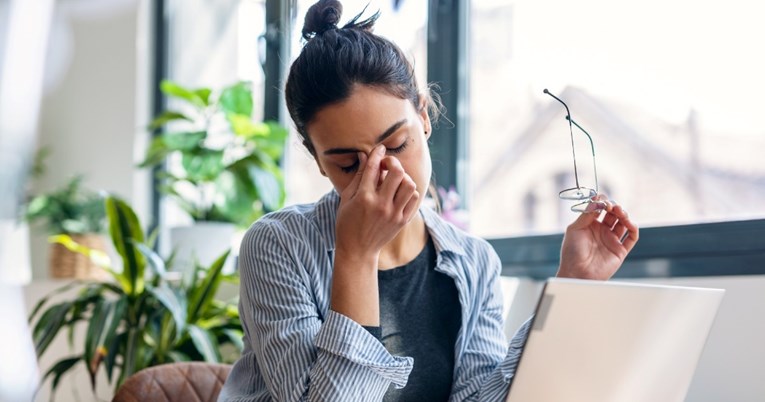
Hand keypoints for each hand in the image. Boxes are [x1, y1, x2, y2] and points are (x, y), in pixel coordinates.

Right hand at [334, 145, 419, 261]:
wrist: (358, 250)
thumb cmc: (347, 223)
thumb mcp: (346, 199)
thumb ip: (357, 176)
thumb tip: (364, 155)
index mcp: (364, 197)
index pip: (374, 167)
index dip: (377, 153)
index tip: (379, 148)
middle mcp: (381, 204)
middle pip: (397, 172)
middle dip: (392, 162)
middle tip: (387, 165)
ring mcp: (394, 214)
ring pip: (409, 184)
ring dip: (403, 177)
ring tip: (394, 180)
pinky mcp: (402, 221)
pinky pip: (414, 198)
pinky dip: (409, 191)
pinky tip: (399, 192)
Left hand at [557, 194, 638, 279]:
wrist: (576, 272)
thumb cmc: (571, 252)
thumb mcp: (575, 229)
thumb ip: (586, 214)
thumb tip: (596, 199)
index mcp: (590, 224)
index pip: (600, 208)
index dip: (602, 202)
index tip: (601, 199)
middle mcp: (602, 231)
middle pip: (614, 213)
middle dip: (614, 206)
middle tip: (611, 206)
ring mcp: (611, 240)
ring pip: (623, 223)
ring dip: (624, 215)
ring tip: (620, 212)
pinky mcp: (620, 250)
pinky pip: (631, 237)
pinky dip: (633, 228)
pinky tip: (629, 223)